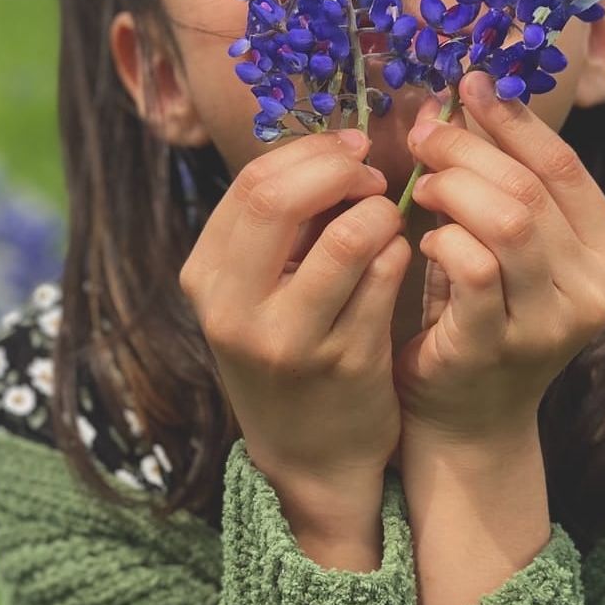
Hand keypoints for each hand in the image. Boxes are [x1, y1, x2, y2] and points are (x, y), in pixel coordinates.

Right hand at [179, 128, 410, 523]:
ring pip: (350, 234)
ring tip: (386, 222)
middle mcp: (235, 310)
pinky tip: (396, 261)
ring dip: (381, 212)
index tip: (348, 151)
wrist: (310, 457)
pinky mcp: (347, 363)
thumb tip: (336, 148)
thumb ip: (281, 224)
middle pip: (278, 196)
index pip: (252, 183)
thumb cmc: (288, 350)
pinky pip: (387, 275)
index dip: (311, 153)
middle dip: (339, 170)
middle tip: (372, 175)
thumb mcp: (255, 291)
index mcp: (206, 278)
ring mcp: (290, 341)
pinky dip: (399, 252)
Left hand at [395, 69, 604, 446]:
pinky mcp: (498, 347)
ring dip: (455, 189)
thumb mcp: (507, 246)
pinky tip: (423, 239)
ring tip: (423, 187)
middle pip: (531, 188)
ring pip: (509, 222)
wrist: (467, 417)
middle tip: (425, 134)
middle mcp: (594, 290)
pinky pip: (472, 269)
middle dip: (469, 149)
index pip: (564, 166)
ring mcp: (550, 324)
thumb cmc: (481, 314)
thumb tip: (461, 96)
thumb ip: (500, 183)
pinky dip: (443, 239)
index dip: (513, 119)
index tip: (469, 85)